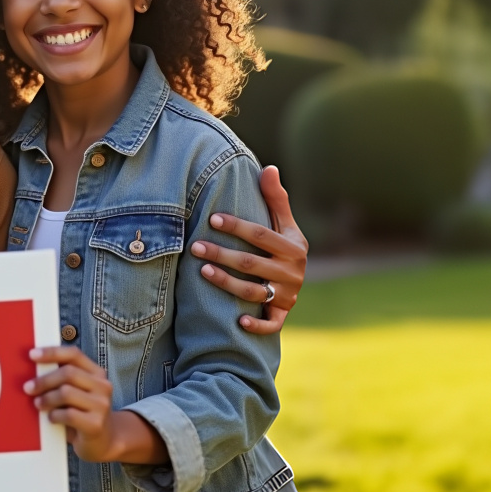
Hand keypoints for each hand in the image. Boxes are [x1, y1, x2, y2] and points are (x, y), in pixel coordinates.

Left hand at [25, 345, 160, 464]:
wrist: (105, 442)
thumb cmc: (83, 414)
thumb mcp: (77, 393)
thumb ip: (63, 380)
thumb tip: (34, 371)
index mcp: (97, 373)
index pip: (74, 354)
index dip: (52, 352)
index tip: (32, 355)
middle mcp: (103, 386)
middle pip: (68, 373)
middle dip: (44, 380)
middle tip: (28, 388)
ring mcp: (102, 405)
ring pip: (66, 392)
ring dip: (47, 398)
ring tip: (38, 404)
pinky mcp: (96, 424)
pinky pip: (69, 414)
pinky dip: (54, 415)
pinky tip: (52, 418)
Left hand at [191, 165, 307, 335]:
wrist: (295, 283)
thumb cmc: (282, 247)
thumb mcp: (285, 224)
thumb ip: (276, 199)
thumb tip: (269, 168)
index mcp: (294, 247)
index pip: (262, 235)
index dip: (237, 227)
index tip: (212, 219)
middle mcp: (294, 273)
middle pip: (252, 264)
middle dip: (222, 254)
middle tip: (195, 246)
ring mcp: (288, 296)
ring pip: (254, 292)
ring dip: (227, 283)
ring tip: (201, 271)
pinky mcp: (282, 315)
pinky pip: (271, 324)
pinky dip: (257, 324)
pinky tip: (238, 320)